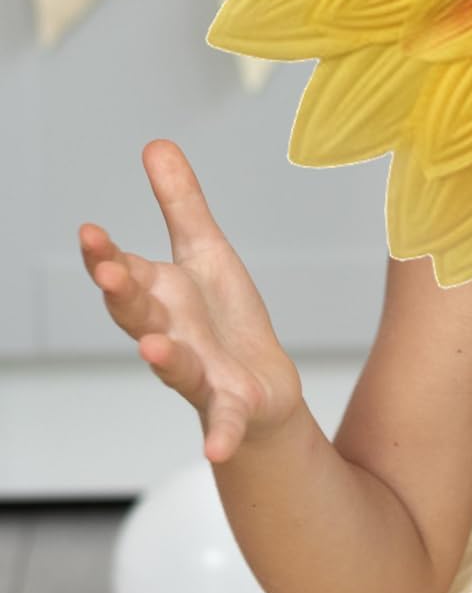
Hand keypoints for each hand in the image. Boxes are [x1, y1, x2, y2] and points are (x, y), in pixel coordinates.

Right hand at [80, 138, 304, 463]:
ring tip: (152, 346)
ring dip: (163, 357)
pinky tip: (216, 448)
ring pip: (174, 365)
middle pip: (139, 315)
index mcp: (162, 298)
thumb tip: (155, 144)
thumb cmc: (223, 319)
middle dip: (122, 294)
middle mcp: (170, 336)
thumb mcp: (207, 252)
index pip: (125, 273)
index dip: (105, 255)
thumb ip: (180, 202)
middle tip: (108, 272)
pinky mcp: (231, 407)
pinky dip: (219, 433)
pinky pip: (223, 421)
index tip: (89, 231)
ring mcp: (198, 374)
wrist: (261, 389)